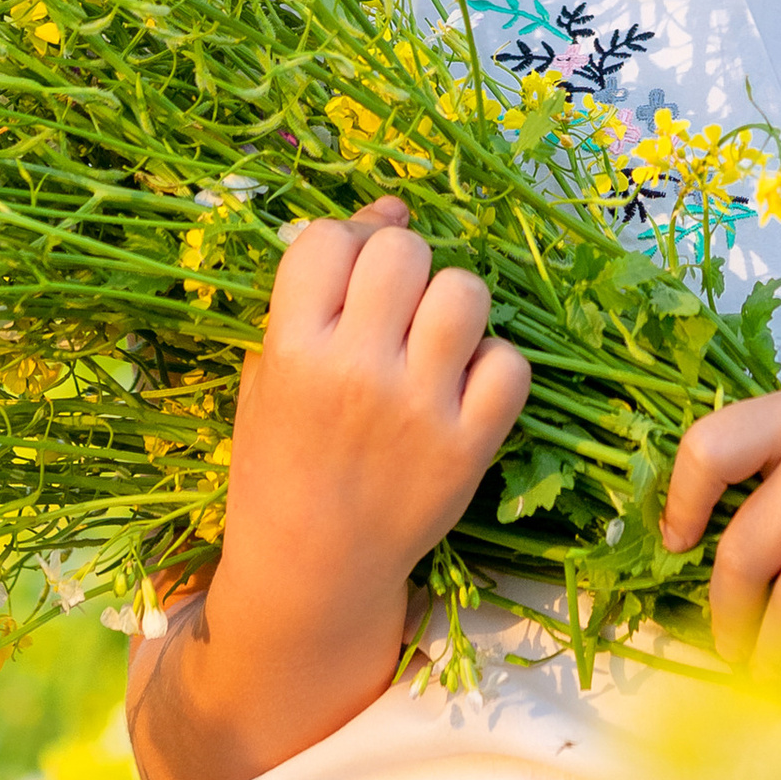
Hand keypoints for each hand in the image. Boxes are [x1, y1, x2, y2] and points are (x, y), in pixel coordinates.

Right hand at [220, 195, 530, 611]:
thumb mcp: (269, 371)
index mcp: (293, 350)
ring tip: (433, 341)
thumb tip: (392, 209)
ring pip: (465, 292)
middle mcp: (357, 372)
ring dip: (452, 305)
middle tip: (394, 311)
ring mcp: (419, 409)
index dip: (344, 245)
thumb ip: (316, 289)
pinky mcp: (470, 447)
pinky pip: (510, 362)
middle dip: (401, 268)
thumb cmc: (281, 462)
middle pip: (405, 253)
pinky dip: (494, 366)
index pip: (327, 239)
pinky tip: (464, 386)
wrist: (311, 569)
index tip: (347, 277)